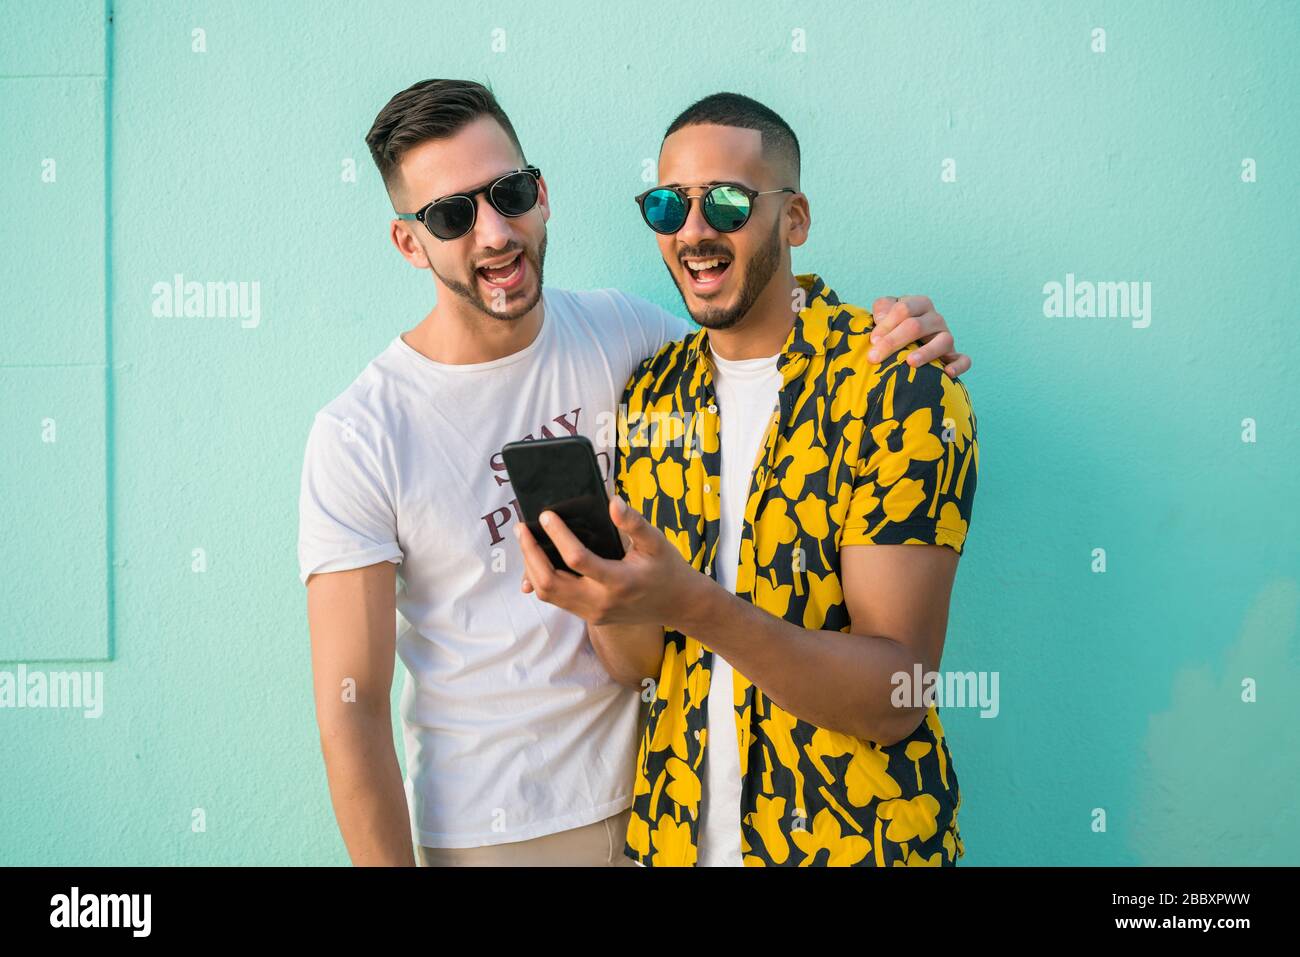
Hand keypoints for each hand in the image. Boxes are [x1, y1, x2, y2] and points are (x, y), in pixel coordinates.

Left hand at [516, 497, 699, 626]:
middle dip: (530, 554)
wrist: (678, 605)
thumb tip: (613, 502)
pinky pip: (556, 600)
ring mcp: (593, 613)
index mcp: (619, 582)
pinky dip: (542, 580)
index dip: (558, 535)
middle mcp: (601, 602)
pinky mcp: (589, 617)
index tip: (546, 515)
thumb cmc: (667, 569)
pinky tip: (536, 561)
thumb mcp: (657, 542)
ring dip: (531, 567)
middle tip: (522, 528)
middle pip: (550, 582)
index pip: (578, 559)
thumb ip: (634, 523)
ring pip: (548, 594)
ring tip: (527, 541)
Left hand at [868, 294, 970, 377]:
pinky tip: (948, 373)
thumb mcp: (886, 313)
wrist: (910, 342)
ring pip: (943, 340)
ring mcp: (947, 336)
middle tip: (875, 357)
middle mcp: (935, 318)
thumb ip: (882, 309)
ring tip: (910, 362)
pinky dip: (959, 365)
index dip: (886, 324)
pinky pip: (963, 359)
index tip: (872, 341)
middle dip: (893, 342)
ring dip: (926, 352)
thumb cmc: (893, 327)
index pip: (903, 309)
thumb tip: (881, 318)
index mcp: (919, 304)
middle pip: (916, 326)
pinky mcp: (954, 355)